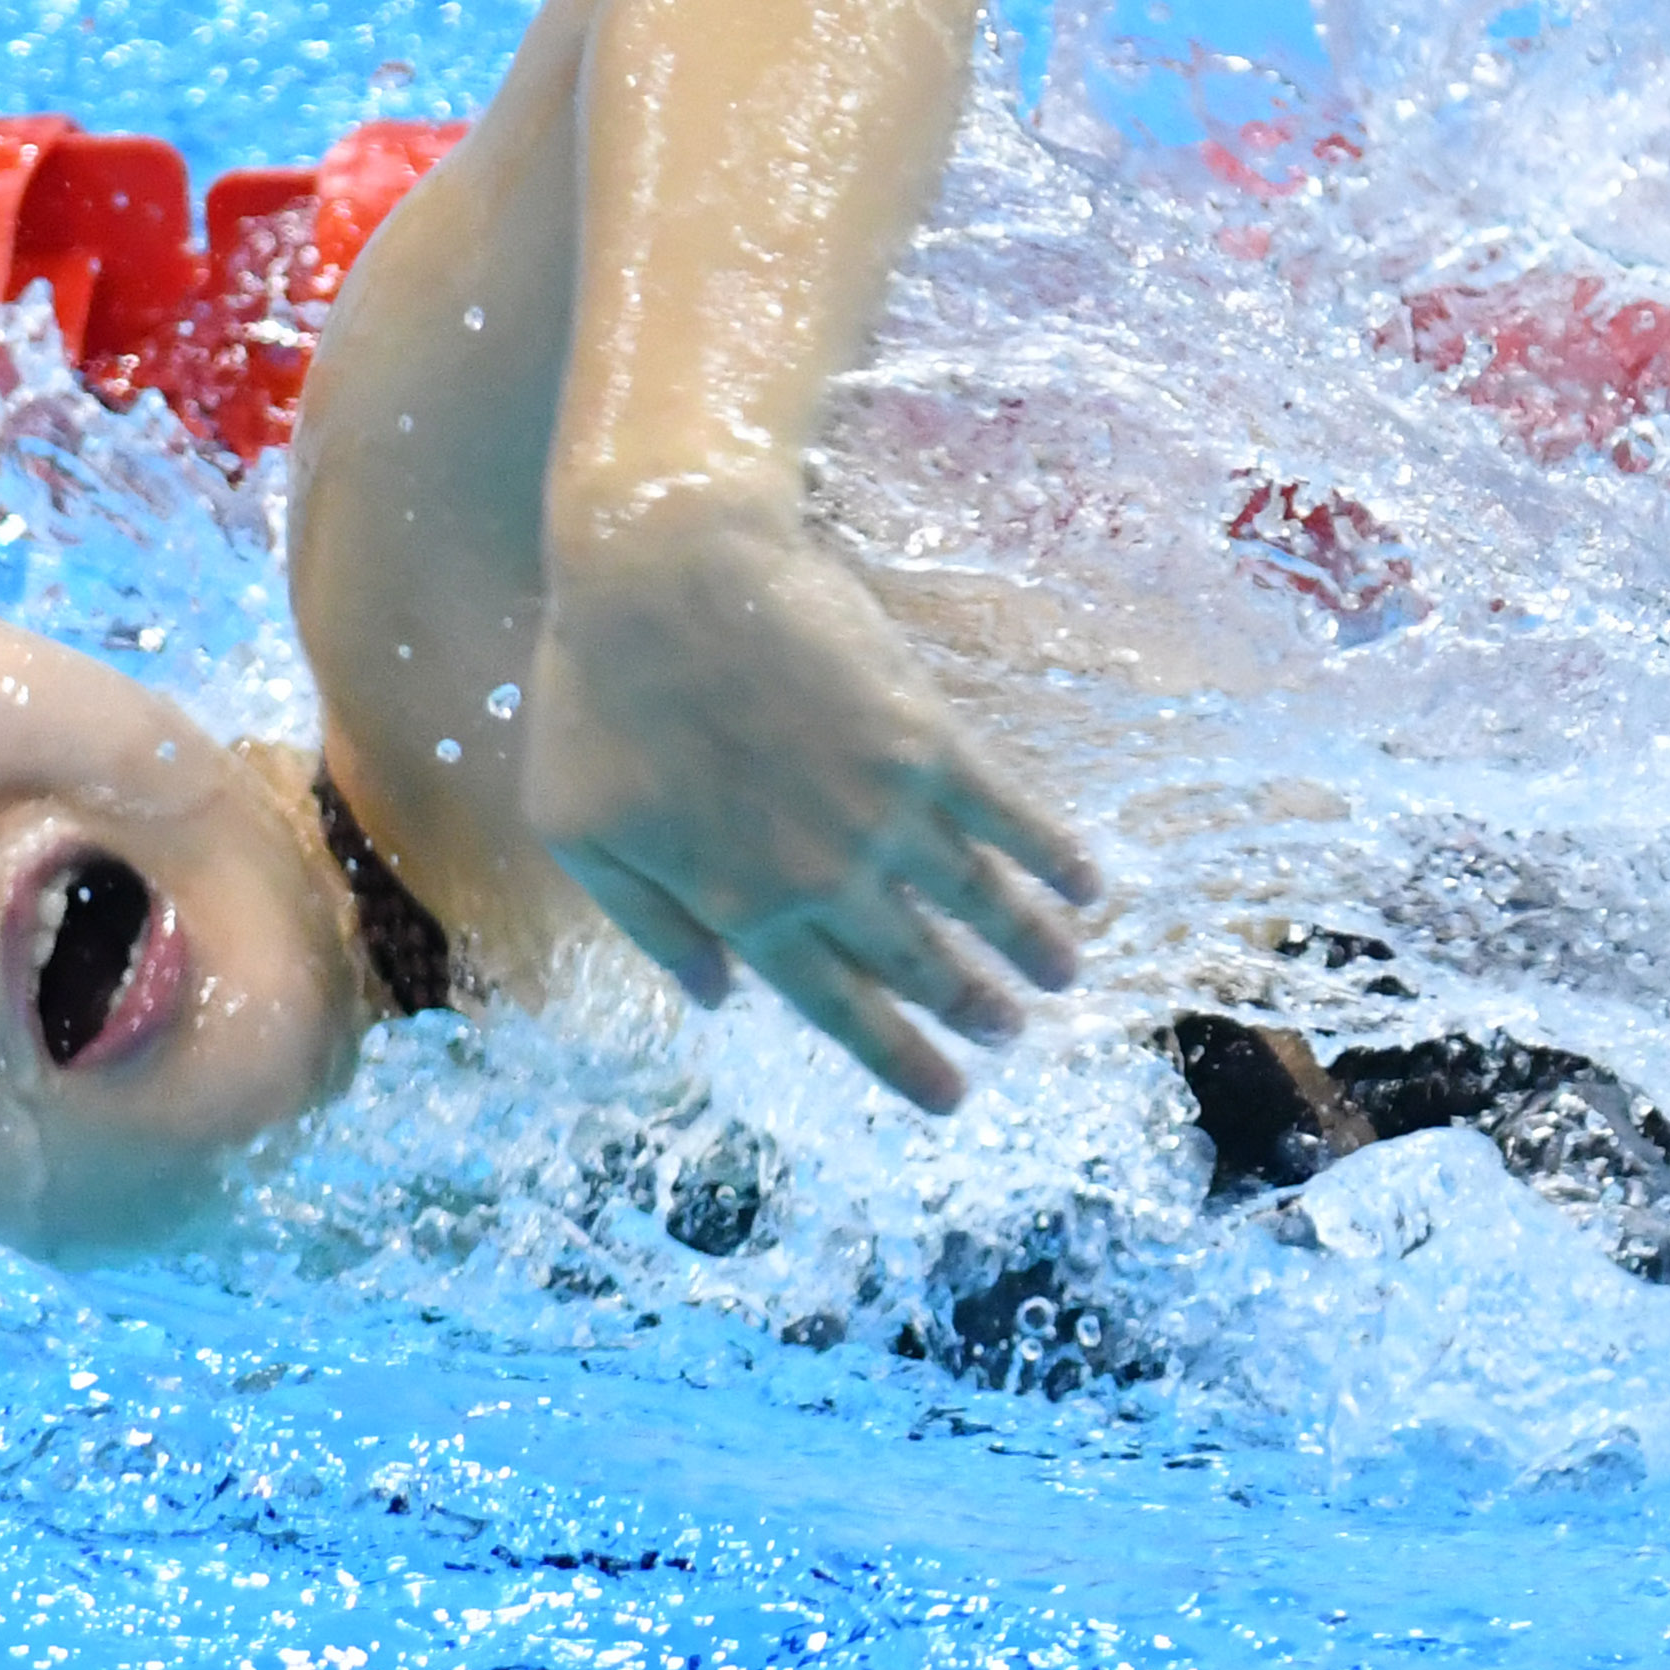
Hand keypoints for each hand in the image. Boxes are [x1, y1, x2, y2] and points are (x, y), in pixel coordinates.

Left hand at [525, 491, 1103, 1108]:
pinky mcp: (927, 738)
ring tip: (1066, 974)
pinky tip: (1088, 884)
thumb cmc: (599, 694)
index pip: (839, 1010)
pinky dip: (1054, 855)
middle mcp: (829, 876)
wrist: (666, 572)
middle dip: (974, 1009)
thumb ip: (650, 926)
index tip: (949, 1097)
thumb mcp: (581, 830)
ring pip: (977, 899)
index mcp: (744, 907)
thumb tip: (714, 998)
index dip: (901, 1060)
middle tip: (1012, 1033)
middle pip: (921, 964)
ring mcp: (887, 808)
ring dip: (1029, 945)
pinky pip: (1009, 813)